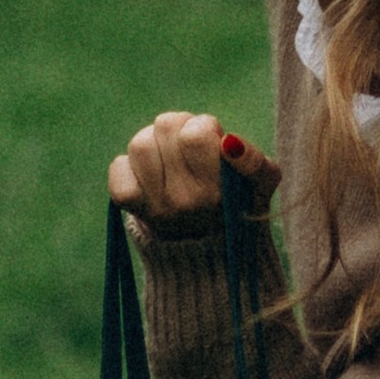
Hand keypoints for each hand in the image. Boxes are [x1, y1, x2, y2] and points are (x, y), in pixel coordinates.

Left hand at [107, 112, 279, 235]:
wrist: (205, 252)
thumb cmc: (236, 202)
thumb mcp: (261, 184)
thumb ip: (254, 161)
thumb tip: (230, 143)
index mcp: (220, 192)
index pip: (196, 133)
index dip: (203, 126)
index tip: (211, 142)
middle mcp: (187, 201)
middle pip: (165, 126)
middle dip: (178, 128)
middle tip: (188, 149)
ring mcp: (156, 205)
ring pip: (140, 143)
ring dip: (154, 143)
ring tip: (168, 159)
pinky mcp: (131, 207)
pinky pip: (118, 166)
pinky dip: (129, 165)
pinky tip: (148, 177)